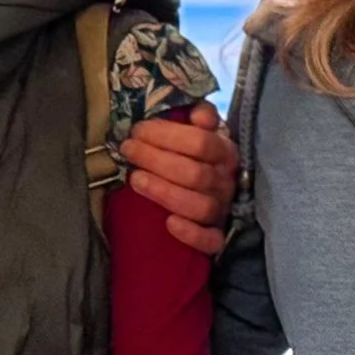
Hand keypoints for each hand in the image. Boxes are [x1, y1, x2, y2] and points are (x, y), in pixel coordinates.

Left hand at [118, 101, 237, 255]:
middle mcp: (225, 181)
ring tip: (135, 180)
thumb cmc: (190, 154)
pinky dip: (191, 234)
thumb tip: (198, 113)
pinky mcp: (215, 236)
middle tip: (128, 150)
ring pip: (200, 206)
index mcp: (224, 152)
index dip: (167, 135)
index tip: (137, 131)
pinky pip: (211, 240)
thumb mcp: (196, 130)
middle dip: (156, 160)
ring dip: (165, 192)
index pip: (201, 142)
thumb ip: (199, 115)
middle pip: (195, 174)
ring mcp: (221, 210)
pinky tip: (169, 223)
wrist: (201, 188)